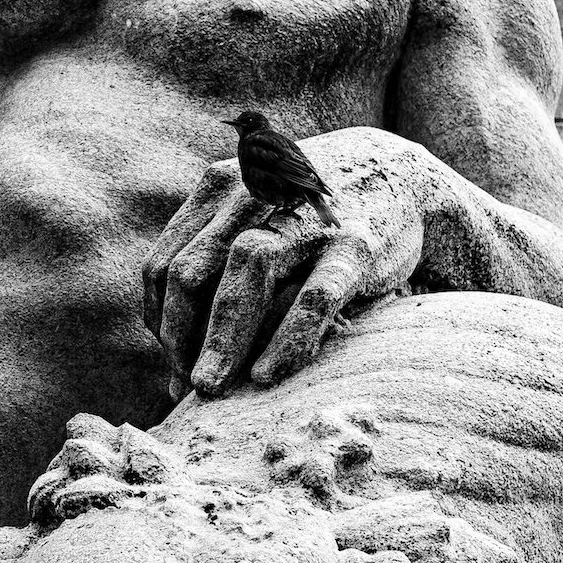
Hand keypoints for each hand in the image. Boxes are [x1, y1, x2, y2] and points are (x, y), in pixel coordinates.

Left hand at [142, 126, 432, 396]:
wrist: (401, 175)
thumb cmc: (310, 219)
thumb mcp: (252, 224)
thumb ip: (213, 272)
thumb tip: (171, 368)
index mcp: (221, 188)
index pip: (166, 261)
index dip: (161, 320)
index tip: (172, 363)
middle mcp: (256, 194)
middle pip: (194, 269)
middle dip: (179, 336)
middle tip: (185, 387)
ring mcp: (308, 216)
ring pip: (248, 271)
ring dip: (222, 337)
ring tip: (210, 387)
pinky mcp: (357, 243)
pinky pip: (314, 294)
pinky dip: (285, 338)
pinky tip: (265, 375)